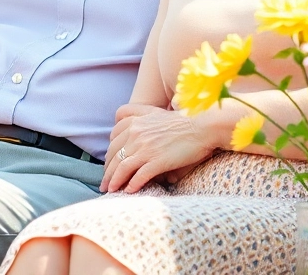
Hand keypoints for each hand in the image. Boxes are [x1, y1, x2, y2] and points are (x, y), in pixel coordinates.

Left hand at [101, 104, 215, 193]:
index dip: (108, 156)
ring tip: (111, 190)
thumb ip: (140, 124)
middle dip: (107, 172)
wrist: (203, 128)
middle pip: (114, 156)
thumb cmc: (183, 124)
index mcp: (135, 123)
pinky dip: (131, 185)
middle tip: (105, 183)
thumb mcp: (156, 116)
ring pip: (122, 167)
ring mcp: (146, 148)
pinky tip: (128, 191)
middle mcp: (136, 134)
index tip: (109, 166)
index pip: (113, 141)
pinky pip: (139, 176)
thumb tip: (131, 143)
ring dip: (114, 181)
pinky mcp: (157, 160)